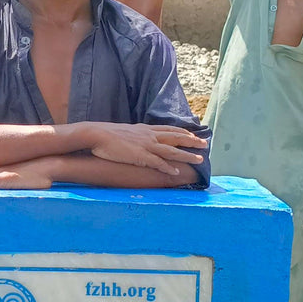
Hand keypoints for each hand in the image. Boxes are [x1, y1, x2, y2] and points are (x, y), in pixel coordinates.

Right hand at [90, 124, 206, 175]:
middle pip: (175, 138)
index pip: (168, 129)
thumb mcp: (123, 132)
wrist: (96, 134)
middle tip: (205, 144)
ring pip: (172, 151)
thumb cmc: (105, 134)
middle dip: (192, 141)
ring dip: (186, 155)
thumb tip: (134, 140)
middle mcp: (149, 136)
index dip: (182, 133)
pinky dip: (168, 167)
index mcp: (145, 129)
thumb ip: (133, 136)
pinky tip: (176, 171)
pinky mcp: (140, 156)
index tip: (193, 135)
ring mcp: (146, 146)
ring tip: (199, 160)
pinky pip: (158, 163)